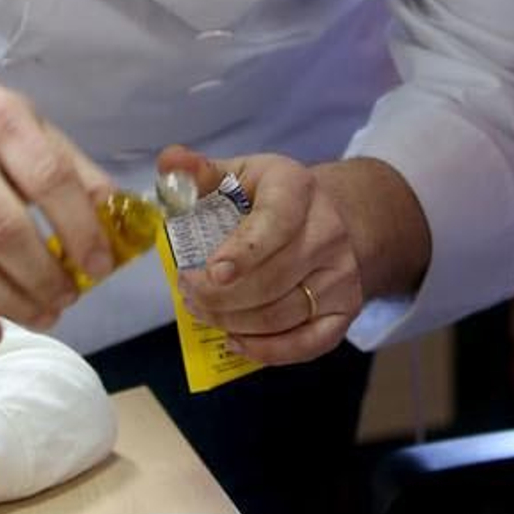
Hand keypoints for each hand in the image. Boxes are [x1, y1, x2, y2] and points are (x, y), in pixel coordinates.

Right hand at [0, 69, 114, 342]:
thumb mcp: (29, 123)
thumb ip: (73, 170)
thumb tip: (118, 217)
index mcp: (2, 124)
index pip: (48, 181)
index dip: (80, 229)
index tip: (100, 266)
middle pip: (4, 233)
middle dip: (43, 277)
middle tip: (69, 299)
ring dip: (10, 302)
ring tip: (43, 317)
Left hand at [155, 146, 365, 366]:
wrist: (324, 218)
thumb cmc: (267, 198)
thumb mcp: (236, 173)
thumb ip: (199, 171)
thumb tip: (169, 162)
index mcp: (297, 189)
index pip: (275, 223)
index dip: (244, 252)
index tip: (212, 272)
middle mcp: (328, 232)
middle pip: (273, 279)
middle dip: (220, 296)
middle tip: (187, 293)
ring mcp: (341, 275)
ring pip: (283, 314)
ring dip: (233, 321)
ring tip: (201, 310)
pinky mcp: (344, 309)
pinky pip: (308, 343)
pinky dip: (268, 351)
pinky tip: (235, 340)